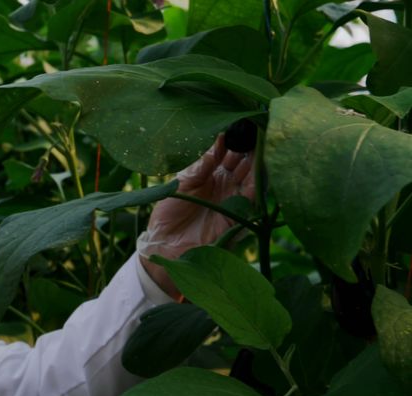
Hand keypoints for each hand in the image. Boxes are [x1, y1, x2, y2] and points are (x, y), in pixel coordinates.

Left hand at [139, 134, 256, 296]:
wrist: (164, 247)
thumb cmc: (167, 215)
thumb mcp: (180, 184)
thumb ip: (199, 167)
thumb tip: (217, 142)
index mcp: (209, 174)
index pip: (227, 150)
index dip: (233, 135)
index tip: (238, 117)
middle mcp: (225, 183)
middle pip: (244, 159)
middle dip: (250, 142)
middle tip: (256, 123)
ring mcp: (233, 198)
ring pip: (252, 174)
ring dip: (258, 158)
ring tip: (262, 139)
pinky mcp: (238, 215)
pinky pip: (253, 196)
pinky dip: (258, 182)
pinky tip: (260, 167)